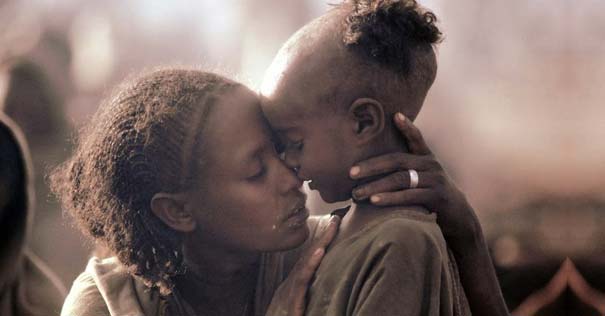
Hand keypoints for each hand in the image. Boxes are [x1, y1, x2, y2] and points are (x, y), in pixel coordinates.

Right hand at [265, 215, 340, 315]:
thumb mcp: (300, 299)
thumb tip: (321, 270)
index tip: (336, 222)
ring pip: (307, 261)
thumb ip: (309, 286)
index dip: (324, 239)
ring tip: (332, 227)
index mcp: (299, 279)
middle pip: (311, 252)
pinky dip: (310, 263)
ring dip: (321, 242)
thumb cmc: (288, 314)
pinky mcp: (293, 298)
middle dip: (325, 234)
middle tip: (337, 217)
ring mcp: (293, 287)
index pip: (313, 255)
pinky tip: (319, 252)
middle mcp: (295, 279)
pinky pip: (302, 279)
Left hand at [349, 113, 479, 245]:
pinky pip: (409, 196)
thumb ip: (406, 169)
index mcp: (426, 157)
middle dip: (371, 166)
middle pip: (397, 161)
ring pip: (400, 179)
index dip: (407, 127)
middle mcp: (431, 165)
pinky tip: (374, 201)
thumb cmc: (431, 196)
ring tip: (356, 193)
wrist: (458, 216)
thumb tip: (373, 167)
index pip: (416, 138)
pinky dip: (390, 198)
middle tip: (350, 172)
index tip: (395, 115)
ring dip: (375, 186)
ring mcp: (435, 180)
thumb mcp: (422, 177)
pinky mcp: (436, 197)